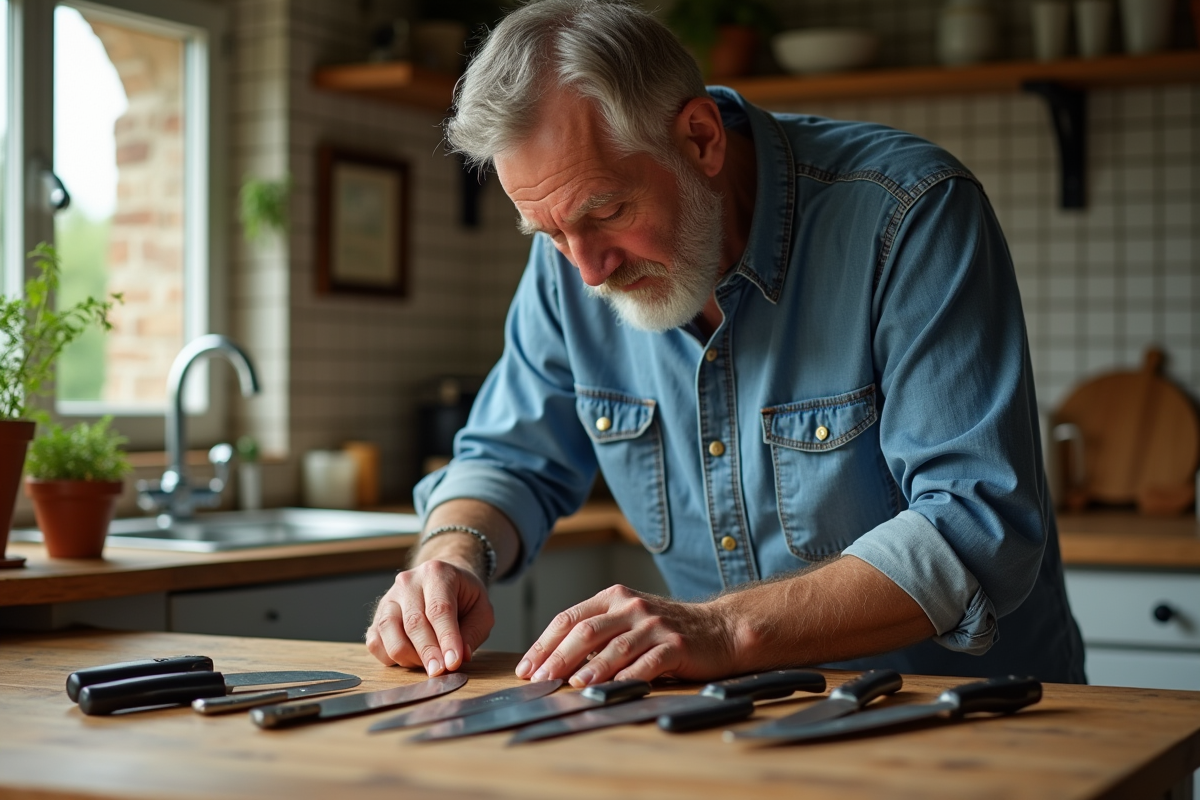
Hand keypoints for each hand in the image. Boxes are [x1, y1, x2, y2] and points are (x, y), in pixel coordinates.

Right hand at [365, 558, 493, 674]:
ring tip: (428, 664)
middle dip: (428, 652)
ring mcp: (389, 598)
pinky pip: (375, 642)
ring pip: (389, 632)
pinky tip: (409, 660)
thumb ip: (473, 632)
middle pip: (413, 622)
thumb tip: (461, 656)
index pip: (439, 609)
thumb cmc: (463, 596)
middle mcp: (408, 582)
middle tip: (439, 672)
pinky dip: (390, 658)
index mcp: (437, 573)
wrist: (442, 581)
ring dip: (408, 656)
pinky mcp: (377, 616)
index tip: (453, 662)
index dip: (446, 639)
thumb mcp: (481, 609)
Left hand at [515, 585, 736, 686]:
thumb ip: (598, 634)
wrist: (720, 629)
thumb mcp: (628, 622)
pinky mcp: (676, 644)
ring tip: (571, 684)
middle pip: (587, 631)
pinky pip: (648, 662)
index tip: (527, 667)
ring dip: (590, 668)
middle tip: (539, 680)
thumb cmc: (666, 630)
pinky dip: (627, 678)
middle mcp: (632, 607)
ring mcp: (654, 625)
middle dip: (558, 657)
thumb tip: (554, 663)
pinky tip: (612, 690)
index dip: (545, 644)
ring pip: (615, 647)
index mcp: (614, 597)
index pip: (570, 618)